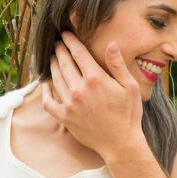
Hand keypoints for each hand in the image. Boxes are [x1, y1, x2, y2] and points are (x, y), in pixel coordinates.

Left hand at [42, 32, 145, 159]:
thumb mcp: (131, 87)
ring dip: (53, 66)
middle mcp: (79, 89)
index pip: (78, 53)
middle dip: (60, 50)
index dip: (71, 41)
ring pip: (56, 79)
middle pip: (64, 63)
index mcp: (95, 78)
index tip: (66, 34)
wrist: (120, 143)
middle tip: (57, 43)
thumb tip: (111, 44)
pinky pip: (49, 102)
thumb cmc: (129, 114)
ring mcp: (70, 104)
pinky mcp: (65, 117)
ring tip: (52, 58)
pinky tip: (46, 85)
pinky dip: (46, 92)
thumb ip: (118, 65)